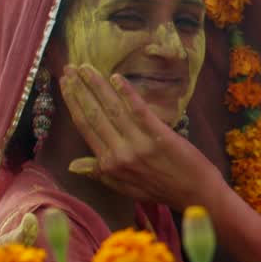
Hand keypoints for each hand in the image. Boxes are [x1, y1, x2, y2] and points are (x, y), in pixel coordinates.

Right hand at [60, 64, 216, 208]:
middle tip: (69, 69)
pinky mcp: (159, 136)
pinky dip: (127, 93)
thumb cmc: (161, 189)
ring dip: (97, 86)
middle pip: (94, 116)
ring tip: (86, 68)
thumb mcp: (124, 187)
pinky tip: (116, 78)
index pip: (85, 127)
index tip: (65, 84)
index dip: (73, 104)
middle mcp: (119, 153)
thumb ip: (99, 173)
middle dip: (79, 90)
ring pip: (112, 110)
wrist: (195, 193)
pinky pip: (139, 111)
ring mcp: (139, 144)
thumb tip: (72, 165)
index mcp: (108, 164)